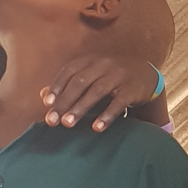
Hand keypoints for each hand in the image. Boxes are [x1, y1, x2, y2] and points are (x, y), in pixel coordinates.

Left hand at [42, 56, 159, 131]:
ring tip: (68, 124)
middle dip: (64, 101)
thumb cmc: (110, 77)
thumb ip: (67, 84)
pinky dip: (107, 115)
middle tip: (52, 120)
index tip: (47, 103)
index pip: (69, 71)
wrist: (145, 74)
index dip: (57, 86)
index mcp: (90, 60)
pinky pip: (118, 102)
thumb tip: (42, 96)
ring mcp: (119, 75)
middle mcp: (103, 64)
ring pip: (97, 91)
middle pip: (80, 82)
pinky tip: (96, 128)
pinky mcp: (132, 89)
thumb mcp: (90, 76)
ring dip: (81, 108)